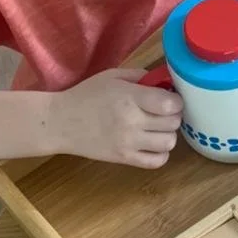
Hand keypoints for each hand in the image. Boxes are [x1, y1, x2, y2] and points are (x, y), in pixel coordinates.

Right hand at [51, 68, 182, 167]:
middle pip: (173, 123)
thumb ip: (140, 76)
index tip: (169, 99)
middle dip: (173, 116)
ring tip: (157, 128)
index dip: (176, 100)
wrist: (61, 122)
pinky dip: (161, 153)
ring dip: (168, 134)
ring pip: (169, 142)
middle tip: (162, 113)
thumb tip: (165, 82)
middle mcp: (132, 121)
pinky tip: (152, 144)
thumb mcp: (112, 76)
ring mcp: (129, 142)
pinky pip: (157, 161)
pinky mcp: (124, 159)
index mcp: (130, 98)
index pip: (171, 104)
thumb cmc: (86, 95)